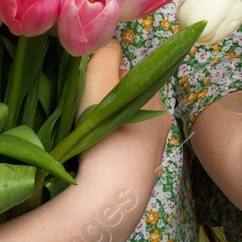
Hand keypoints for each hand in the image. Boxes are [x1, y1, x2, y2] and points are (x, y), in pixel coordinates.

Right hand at [71, 38, 171, 239]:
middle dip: (102, 105)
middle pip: (123, 103)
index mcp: (157, 104)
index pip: (127, 77)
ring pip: (120, 129)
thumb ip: (104, 56)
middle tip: (80, 114)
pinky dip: (104, 153)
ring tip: (82, 140)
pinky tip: (90, 161)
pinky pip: (118, 154)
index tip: (85, 92)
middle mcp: (161, 130)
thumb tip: (109, 40)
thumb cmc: (104, 139)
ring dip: (102, 129)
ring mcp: (150, 158)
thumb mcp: (99, 85)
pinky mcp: (138, 180)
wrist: (107, 201)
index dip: (102, 79)